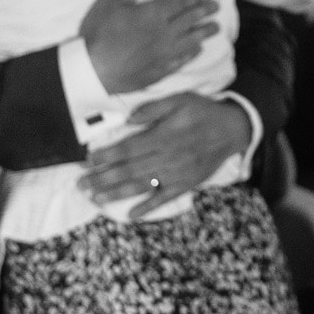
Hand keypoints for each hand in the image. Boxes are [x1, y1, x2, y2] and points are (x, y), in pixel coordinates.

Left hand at [78, 93, 251, 217]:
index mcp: (163, 135)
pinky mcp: (185, 184)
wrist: (233, 129)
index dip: (106, 156)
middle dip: (102, 178)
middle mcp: (166, 157)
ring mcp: (176, 173)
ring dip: (116, 193)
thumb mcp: (180, 99)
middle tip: (81, 184)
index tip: (87, 161)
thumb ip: (153, 108)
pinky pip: (163, 198)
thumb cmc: (203, 111)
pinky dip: (147, 207)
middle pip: (128, 170)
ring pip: (141, 185)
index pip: (127, 148)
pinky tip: (130, 214)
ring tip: (95, 198)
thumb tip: (129, 120)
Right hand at [80, 0, 218, 94]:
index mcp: (154, 13)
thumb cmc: (99, 33)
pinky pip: (182, 60)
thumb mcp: (110, 2)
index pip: (181, 2)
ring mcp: (164, 53)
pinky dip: (193, 53)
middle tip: (216, 7)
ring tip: (216, 27)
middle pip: (191, 19)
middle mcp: (165, 32)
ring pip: (191, 40)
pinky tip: (198, 50)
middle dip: (205, 11)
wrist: (94, 70)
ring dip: (205, 32)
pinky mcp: (160, 70)